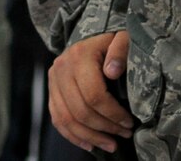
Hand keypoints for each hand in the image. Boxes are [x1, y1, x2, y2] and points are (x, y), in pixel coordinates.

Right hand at [50, 30, 131, 152]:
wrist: (91, 36)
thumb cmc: (112, 40)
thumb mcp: (123, 38)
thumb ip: (121, 51)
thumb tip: (112, 71)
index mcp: (80, 56)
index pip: (93, 95)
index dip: (112, 114)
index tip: (129, 123)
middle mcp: (62, 68)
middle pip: (80, 110)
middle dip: (104, 128)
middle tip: (124, 136)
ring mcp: (54, 80)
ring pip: (66, 119)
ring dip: (90, 137)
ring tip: (110, 145)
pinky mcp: (51, 91)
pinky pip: (57, 119)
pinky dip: (73, 136)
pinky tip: (89, 145)